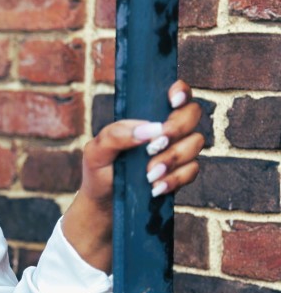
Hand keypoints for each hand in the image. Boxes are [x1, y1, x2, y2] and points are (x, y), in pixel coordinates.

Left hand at [81, 79, 203, 206]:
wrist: (104, 202)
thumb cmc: (100, 169)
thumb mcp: (97, 149)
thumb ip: (116, 134)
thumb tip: (149, 129)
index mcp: (147, 116)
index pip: (174, 93)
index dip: (181, 91)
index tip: (173, 102)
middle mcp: (167, 128)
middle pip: (192, 113)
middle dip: (177, 128)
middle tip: (155, 145)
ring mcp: (178, 149)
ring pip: (195, 142)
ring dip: (172, 158)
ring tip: (149, 175)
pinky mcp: (182, 172)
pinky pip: (192, 170)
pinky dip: (174, 179)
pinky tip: (155, 188)